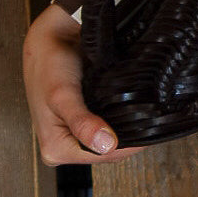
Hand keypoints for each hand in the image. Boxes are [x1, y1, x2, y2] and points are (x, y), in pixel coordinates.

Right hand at [22, 3, 145, 165]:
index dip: (128, 146)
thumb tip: (105, 145)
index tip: (148, 129)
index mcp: (55, 149)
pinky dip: (119, 118)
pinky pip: (107, 126)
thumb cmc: (49, 64)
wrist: (49, 39)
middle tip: (147, 116)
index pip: (103, 157)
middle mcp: (63, 146)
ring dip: (124, 127)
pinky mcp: (83, 120)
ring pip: (110, 139)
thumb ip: (82, 122)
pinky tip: (130, 108)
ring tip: (140, 111)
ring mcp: (74, 134)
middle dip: (126, 136)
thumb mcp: (63, 95)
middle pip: (107, 150)